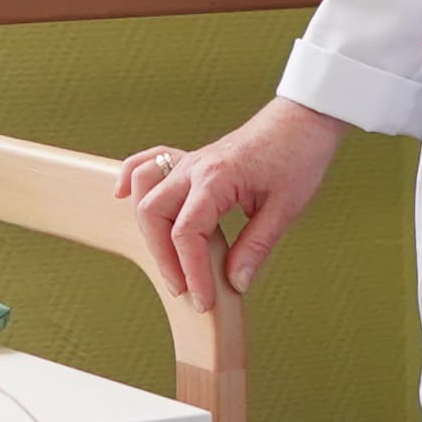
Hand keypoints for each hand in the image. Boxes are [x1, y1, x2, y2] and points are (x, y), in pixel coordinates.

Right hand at [114, 98, 349, 311]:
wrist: (301, 121)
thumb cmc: (297, 158)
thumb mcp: (285, 209)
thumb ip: (256, 247)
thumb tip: (235, 283)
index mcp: (217, 179)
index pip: (187, 233)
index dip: (192, 271)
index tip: (203, 300)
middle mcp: (194, 168)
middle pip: (154, 215)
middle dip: (164, 258)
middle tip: (185, 289)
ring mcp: (188, 161)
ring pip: (144, 194)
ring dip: (149, 231)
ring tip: (168, 262)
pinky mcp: (190, 160)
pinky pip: (148, 163)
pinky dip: (130, 179)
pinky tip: (120, 196)